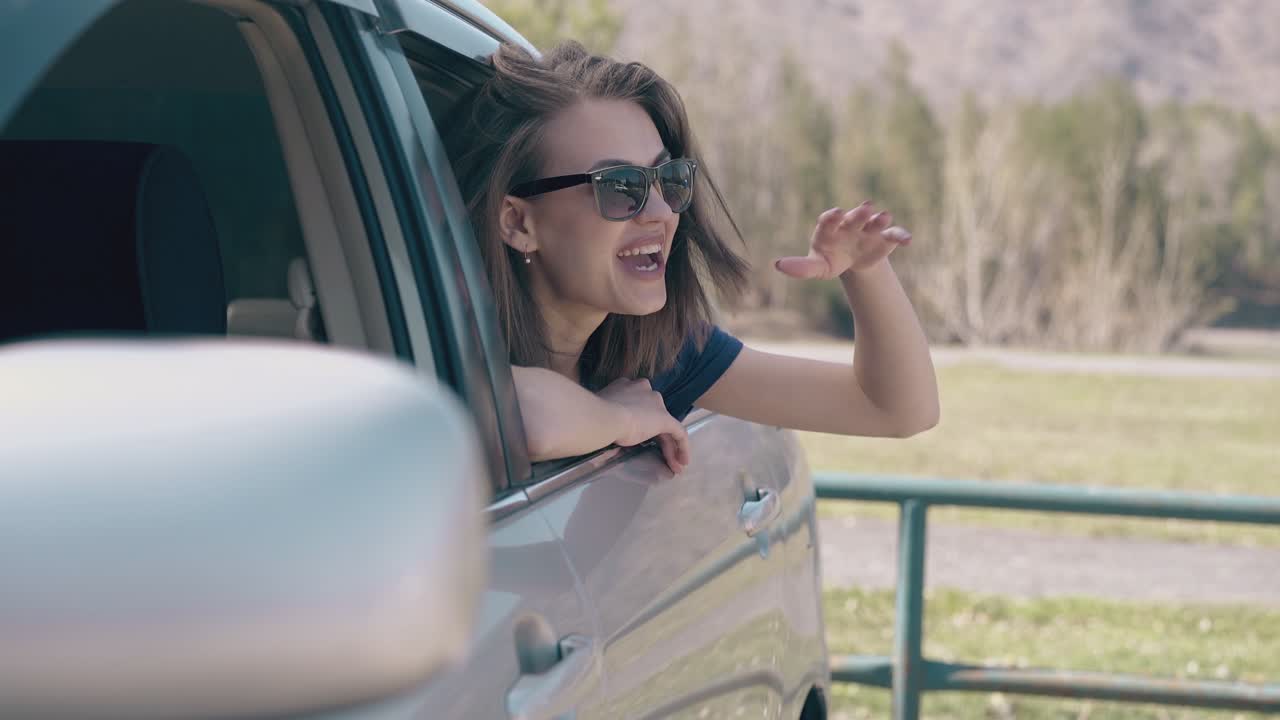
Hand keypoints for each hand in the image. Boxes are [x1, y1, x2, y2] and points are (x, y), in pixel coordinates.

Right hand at [598, 378, 689, 473]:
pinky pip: (678, 432)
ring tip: (673, 465)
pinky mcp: (664, 418)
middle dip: (657, 436)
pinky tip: (682, 461)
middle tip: (657, 455)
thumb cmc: (595, 416)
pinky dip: (682, 447)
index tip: (637, 436)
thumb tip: (604, 428)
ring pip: (666, 426)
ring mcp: (655, 404)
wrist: (602, 417)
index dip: (641, 421)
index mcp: (627, 386)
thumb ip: (608, 415)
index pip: (639, 405)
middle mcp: (644, 390)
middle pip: (654, 416)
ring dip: (670, 447)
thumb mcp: (601, 412)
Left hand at [774, 202, 911, 279]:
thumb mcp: (817, 267)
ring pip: (875, 221)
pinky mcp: (885, 238)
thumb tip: (777, 265)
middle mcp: (850, 223)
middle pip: (854, 217)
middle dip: (859, 213)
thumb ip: (800, 267)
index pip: (829, 220)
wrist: (854, 262)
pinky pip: (895, 234)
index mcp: (830, 228)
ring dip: (880, 218)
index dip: (832, 216)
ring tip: (884, 216)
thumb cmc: (831, 260)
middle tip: (864, 208)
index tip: (835, 213)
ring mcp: (869, 229)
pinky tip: (907, 240)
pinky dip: (901, 235)